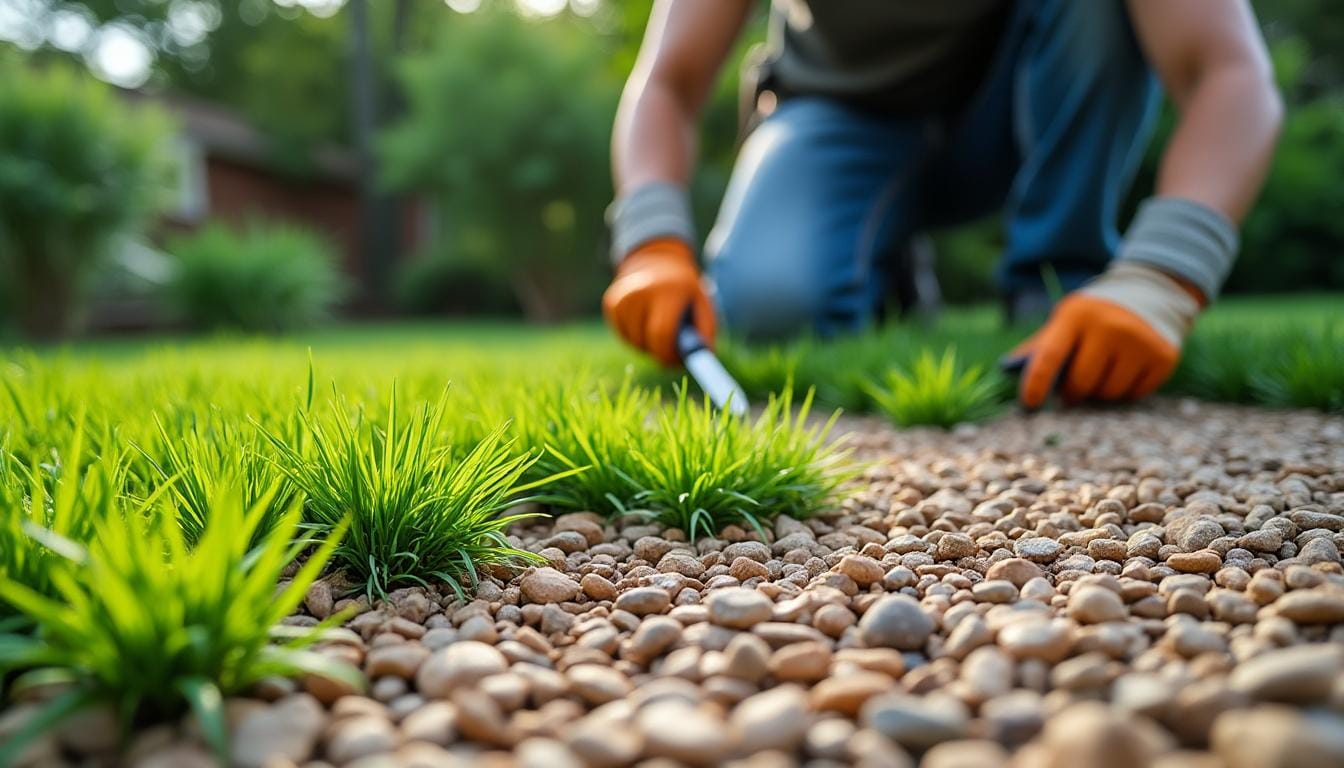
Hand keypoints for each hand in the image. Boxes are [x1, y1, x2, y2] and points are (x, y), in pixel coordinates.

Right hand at [602, 238, 715, 366]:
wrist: (658, 261)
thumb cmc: (685, 291)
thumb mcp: (703, 304)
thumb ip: (705, 331)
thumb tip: (702, 357)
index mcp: (667, 290)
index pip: (662, 334)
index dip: (669, 354)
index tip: (676, 361)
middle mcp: (640, 291)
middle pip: (645, 342)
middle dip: (659, 352)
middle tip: (670, 350)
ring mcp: (622, 296)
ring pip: (633, 342)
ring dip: (647, 344)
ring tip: (659, 326)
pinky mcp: (611, 302)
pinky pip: (623, 335)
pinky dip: (635, 335)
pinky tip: (644, 319)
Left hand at [1005, 262, 1203, 407]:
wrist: (1150, 293)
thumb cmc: (1093, 318)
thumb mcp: (1065, 321)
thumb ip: (1038, 348)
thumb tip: (1006, 372)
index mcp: (1076, 315)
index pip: (1050, 355)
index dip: (1036, 383)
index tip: (1029, 405)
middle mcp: (1109, 326)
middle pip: (1081, 384)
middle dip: (1072, 394)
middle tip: (1072, 391)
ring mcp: (1140, 341)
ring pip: (1108, 394)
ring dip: (1100, 394)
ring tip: (1103, 372)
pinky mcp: (1163, 356)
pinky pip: (1134, 395)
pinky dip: (1126, 391)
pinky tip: (1127, 369)